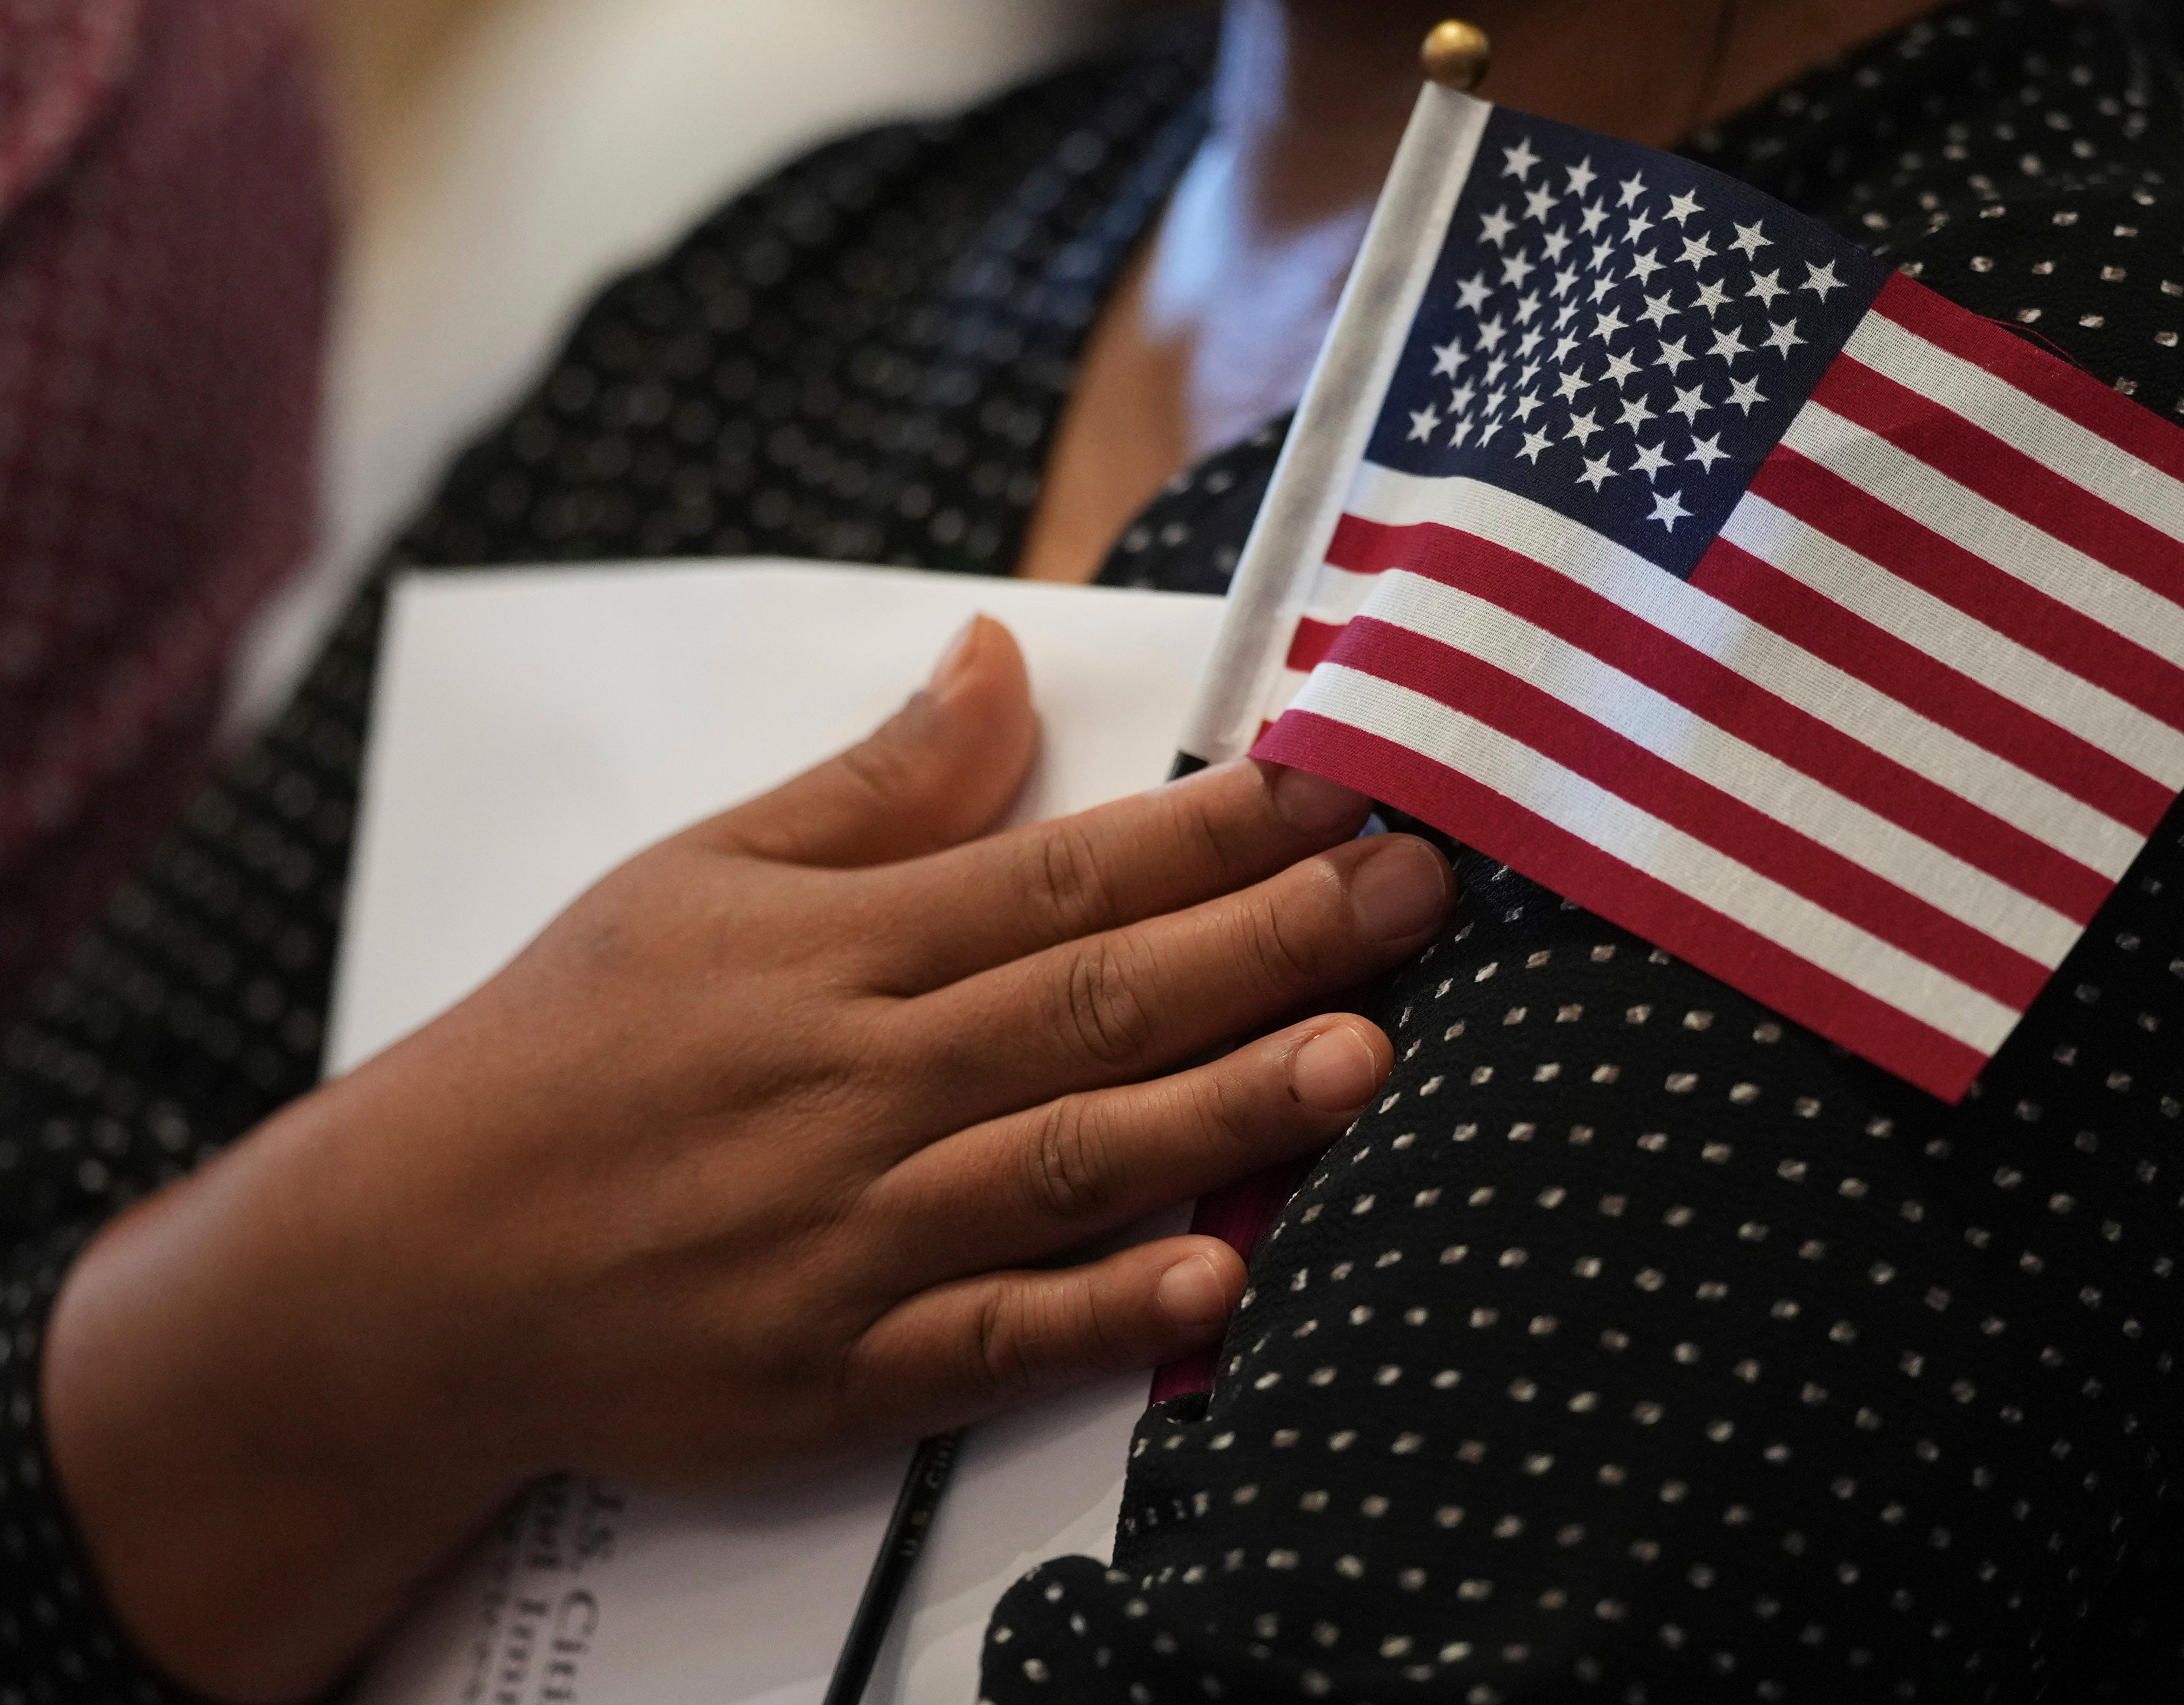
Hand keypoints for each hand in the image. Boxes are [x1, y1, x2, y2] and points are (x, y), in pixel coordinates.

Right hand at [41, 616, 1452, 1702]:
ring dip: (1226, 1108)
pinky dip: (1107, 1313)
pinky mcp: (841, 1370)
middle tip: (1416, 891)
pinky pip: (996, 1342)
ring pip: (1070, 1161)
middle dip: (1269, 944)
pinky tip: (1218, 1278)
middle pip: (1094, 1003)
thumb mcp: (695, 880)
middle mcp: (855, 1085)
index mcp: (830, 954)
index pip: (1058, 879)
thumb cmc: (569, 1049)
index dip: (1212, 835)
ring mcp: (851, 1236)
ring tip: (1365, 1053)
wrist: (417, 1265)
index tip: (1338, 790)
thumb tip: (999, 659)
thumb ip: (870, 787)